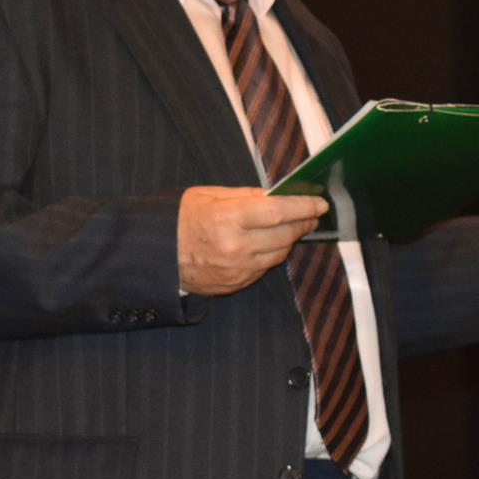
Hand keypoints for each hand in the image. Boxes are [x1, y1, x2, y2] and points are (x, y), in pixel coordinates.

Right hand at [178, 186, 327, 295]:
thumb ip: (245, 195)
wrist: (158, 255)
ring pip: (280, 253)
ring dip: (289, 239)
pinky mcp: (237, 283)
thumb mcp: (209, 195)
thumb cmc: (182, 219)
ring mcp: (238, 268)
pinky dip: (272, 254)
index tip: (320, 202)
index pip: (279, 212)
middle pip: (285, 234)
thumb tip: (277, 194)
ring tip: (292, 226)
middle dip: (303, 222)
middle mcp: (236, 246)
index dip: (304, 206)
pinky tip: (269, 243)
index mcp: (228, 217)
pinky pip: (265, 267)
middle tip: (313, 213)